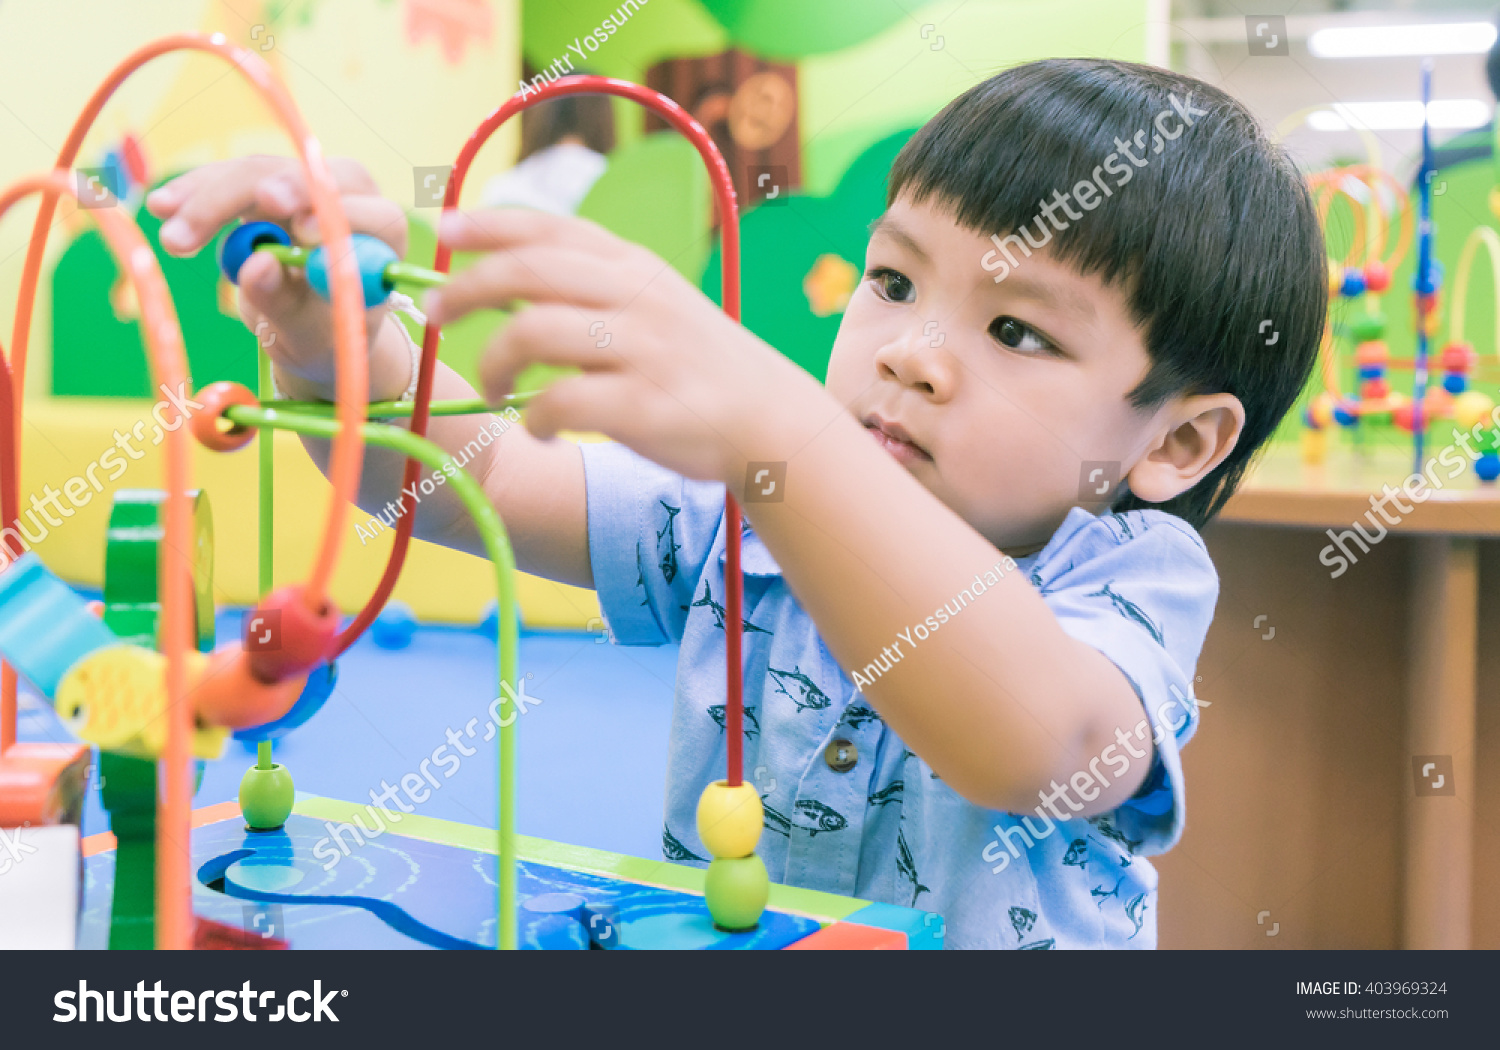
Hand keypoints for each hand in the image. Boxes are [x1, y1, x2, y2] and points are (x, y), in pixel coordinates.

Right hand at [145, 156, 408, 398]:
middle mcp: (353, 196)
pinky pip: (230, 178)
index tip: (302, 230)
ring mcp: (309, 184)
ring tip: (170, 235)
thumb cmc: (324, 337)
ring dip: (207, 200)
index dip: (337, 216)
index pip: (371, 213)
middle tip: (202, 224)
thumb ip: (287, 304)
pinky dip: (196, 194)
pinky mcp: (271, 181)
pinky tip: (163, 206)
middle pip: (304, 179)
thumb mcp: (309, 335)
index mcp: (384, 236)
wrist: (311, 330)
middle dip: (247, 200)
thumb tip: (256, 267)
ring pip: (257, 173)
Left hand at [425, 208, 818, 487]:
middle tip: (435, 313)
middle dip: (468, 288)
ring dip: (494, 362)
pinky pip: (561, 403)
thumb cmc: (695, 365)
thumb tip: (505, 271)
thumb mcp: (653, 302)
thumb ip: (593, 283)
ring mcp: (641, 351)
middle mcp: (635, 298)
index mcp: (633, 268)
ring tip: (492, 388)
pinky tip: (539, 429)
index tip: (446, 228)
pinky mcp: (643, 407)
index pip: (550, 230)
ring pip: (534, 333)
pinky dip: (535, 419)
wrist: (769, 421)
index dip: (490, 224)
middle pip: (528, 273)